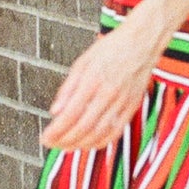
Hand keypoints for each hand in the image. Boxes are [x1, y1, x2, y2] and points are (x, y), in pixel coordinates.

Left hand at [41, 22, 157, 151]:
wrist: (142, 42)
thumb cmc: (112, 48)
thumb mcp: (83, 61)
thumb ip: (68, 88)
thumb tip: (55, 111)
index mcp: (93, 80)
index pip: (70, 114)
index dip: (56, 131)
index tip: (45, 138)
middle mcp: (108, 94)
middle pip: (83, 128)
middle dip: (64, 141)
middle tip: (52, 144)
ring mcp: (122, 102)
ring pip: (99, 133)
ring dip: (80, 145)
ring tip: (66, 146)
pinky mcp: (132, 107)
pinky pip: (115, 132)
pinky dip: (101, 142)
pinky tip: (89, 143)